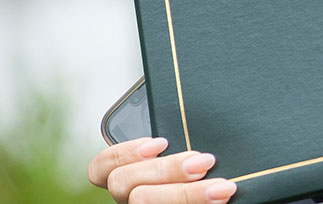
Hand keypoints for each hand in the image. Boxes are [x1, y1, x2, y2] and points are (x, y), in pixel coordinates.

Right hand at [87, 137, 235, 203]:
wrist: (219, 196)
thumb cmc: (203, 169)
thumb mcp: (184, 152)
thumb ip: (178, 145)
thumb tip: (199, 126)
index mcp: (131, 177)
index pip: (101, 168)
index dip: (123, 152)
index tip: (160, 143)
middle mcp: (129, 197)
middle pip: (123, 182)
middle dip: (166, 169)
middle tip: (204, 161)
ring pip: (142, 201)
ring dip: (186, 193)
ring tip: (222, 188)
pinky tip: (221, 200)